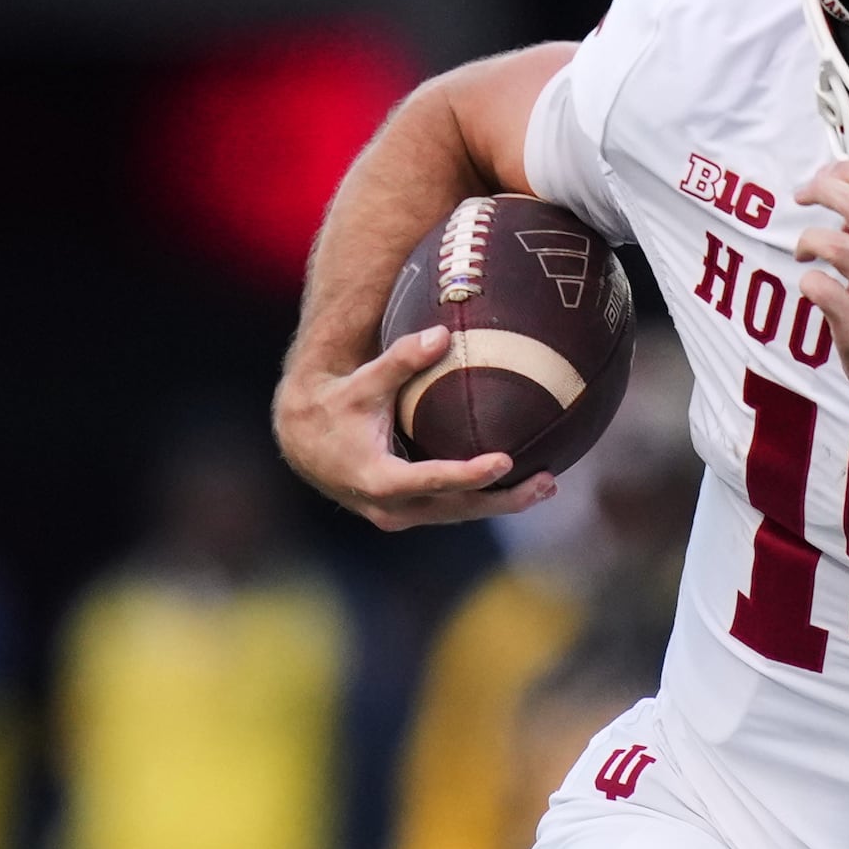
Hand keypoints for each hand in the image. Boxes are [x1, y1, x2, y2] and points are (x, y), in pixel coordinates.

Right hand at [272, 324, 561, 531]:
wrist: (302, 442)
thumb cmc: (335, 404)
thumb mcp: (364, 382)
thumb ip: (400, 359)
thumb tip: (441, 333)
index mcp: (378, 478)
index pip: (432, 480)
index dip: (469, 473)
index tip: (504, 461)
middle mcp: (390, 506)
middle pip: (456, 508)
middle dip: (503, 499)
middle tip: (546, 482)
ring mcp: (399, 515)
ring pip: (457, 514)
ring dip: (501, 503)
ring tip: (545, 486)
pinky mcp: (406, 513)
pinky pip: (450, 509)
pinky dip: (481, 499)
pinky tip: (517, 485)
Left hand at [793, 161, 848, 415]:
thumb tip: (846, 210)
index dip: (846, 173)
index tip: (824, 178)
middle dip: (822, 191)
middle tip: (802, 197)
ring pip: (838, 246)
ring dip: (809, 239)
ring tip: (804, 251)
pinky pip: (823, 291)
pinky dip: (808, 282)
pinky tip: (812, 287)